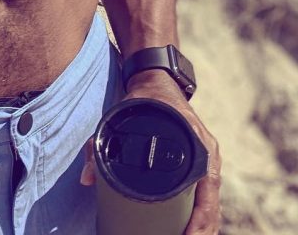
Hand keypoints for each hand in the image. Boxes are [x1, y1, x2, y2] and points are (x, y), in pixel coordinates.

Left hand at [80, 71, 220, 234]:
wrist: (157, 77)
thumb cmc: (142, 98)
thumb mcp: (121, 116)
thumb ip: (98, 145)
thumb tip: (85, 179)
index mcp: (198, 144)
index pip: (207, 191)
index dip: (201, 219)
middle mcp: (207, 153)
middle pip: (212, 203)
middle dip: (203, 230)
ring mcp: (207, 157)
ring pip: (212, 201)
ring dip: (205, 225)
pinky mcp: (202, 160)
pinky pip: (208, 193)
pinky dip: (204, 214)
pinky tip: (195, 230)